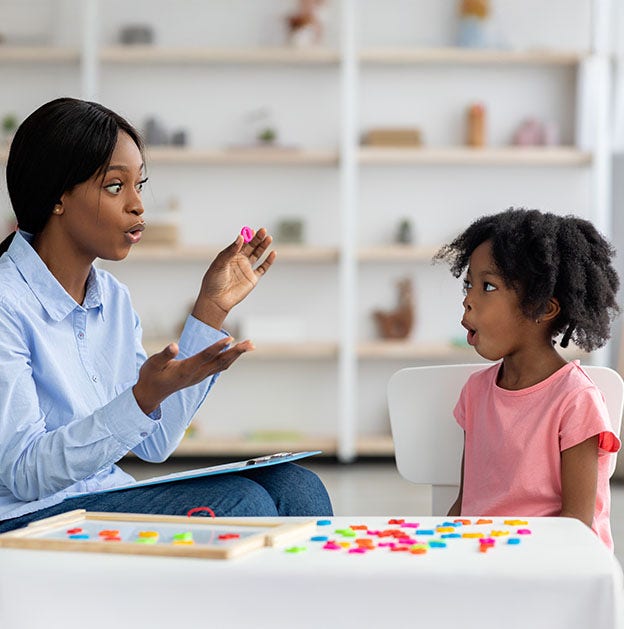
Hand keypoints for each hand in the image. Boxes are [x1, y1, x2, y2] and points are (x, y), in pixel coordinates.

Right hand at [132, 337, 253, 414]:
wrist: (151, 394)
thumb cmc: (150, 376)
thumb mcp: (152, 364)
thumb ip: (164, 355)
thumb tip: (174, 345)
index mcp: (185, 370)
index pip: (205, 356)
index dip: (217, 347)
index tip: (230, 338)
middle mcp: (196, 374)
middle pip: (220, 362)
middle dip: (236, 352)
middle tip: (251, 343)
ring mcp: (200, 376)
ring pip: (223, 365)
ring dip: (237, 355)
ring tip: (250, 344)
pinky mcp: (201, 376)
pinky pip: (219, 366)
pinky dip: (230, 358)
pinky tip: (236, 351)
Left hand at [191, 227, 275, 328]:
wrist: (216, 300)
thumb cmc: (213, 281)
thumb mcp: (220, 264)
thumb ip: (230, 251)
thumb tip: (241, 238)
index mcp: (229, 255)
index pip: (240, 242)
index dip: (247, 236)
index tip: (252, 230)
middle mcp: (239, 260)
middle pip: (251, 246)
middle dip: (257, 238)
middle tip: (263, 230)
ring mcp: (246, 269)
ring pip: (257, 254)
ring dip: (263, 246)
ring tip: (269, 237)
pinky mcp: (252, 279)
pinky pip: (262, 268)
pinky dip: (268, 261)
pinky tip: (273, 253)